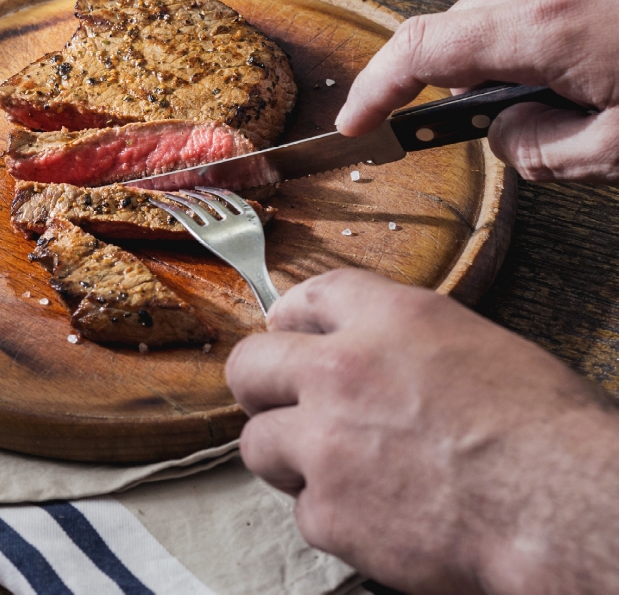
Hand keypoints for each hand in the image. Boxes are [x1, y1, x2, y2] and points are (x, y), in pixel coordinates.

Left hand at [226, 269, 618, 593]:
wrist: (564, 510)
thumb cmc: (548, 434)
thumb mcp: (480, 349)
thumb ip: (407, 347)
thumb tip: (382, 361)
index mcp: (390, 320)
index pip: (310, 296)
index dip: (291, 317)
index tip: (285, 332)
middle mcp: (342, 372)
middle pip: (250, 365)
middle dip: (259, 388)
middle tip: (279, 406)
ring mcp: (324, 444)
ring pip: (258, 444)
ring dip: (289, 458)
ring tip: (339, 471)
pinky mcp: (327, 511)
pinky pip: (305, 510)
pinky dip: (334, 518)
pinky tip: (381, 517)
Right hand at [336, 0, 618, 184]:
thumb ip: (543, 152)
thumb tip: (503, 135)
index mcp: (542, 22)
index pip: (419, 52)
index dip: (375, 92)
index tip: (356, 122)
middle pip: (462, 33)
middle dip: (475, 82)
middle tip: (528, 120)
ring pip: (503, 10)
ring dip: (519, 50)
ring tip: (589, 82)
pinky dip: (553, 21)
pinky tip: (603, 46)